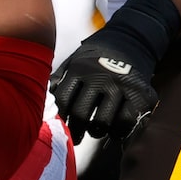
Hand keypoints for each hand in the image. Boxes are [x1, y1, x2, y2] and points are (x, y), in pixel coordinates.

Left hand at [50, 0, 180, 139]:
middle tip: (75, 138)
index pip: (63, 100)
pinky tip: (113, 130)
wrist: (130, 42)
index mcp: (79, 70)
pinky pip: (126, 122)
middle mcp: (100, 77)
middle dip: (75, 130)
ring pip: (103, 121)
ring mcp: (121, 86)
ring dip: (96, 131)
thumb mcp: (73, 62)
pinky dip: (117, 131)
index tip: (60, 127)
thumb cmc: (94, 59)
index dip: (60, 118)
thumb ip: (58, 80)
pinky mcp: (140, 94)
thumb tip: (40, 102)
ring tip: (94, 131)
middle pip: (81, 113)